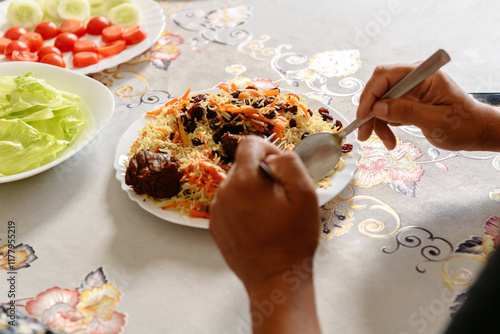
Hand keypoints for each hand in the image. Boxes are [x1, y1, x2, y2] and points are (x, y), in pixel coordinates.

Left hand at [209, 135, 321, 332]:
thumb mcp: (305, 195)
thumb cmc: (293, 239)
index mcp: (244, 181)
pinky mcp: (215, 226)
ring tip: (270, 214)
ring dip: (252, 191)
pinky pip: (229, 203)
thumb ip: (289, 163)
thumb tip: (273, 156)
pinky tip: (258, 225)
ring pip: (236, 185)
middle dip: (261, 173)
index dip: (268, 148)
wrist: (276, 279)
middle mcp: (224, 192)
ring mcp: (217, 210)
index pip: (249, 144)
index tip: (279, 165)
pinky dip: (243, 207)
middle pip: (242, 165)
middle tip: (280, 197)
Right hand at [357, 63, 499, 151]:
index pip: (386, 75)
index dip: (370, 95)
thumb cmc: (463, 125)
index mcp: (424, 76)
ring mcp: (410, 90)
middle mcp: (414, 79)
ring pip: (380, 102)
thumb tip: (377, 108)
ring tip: (387, 142)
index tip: (363, 116)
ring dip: (378, 123)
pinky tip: (391, 138)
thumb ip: (405, 111)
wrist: (476, 132)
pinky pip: (387, 110)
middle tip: (365, 134)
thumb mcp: (434, 122)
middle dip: (370, 112)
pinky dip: (384, 125)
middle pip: (379, 89)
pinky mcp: (408, 101)